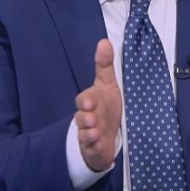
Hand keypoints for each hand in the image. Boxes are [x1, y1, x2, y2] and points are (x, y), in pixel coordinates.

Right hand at [74, 39, 121, 170]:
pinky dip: (95, 147)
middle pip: (82, 118)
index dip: (85, 101)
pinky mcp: (93, 149)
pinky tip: (100, 144)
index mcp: (91, 102)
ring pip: (86, 134)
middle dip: (85, 118)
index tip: (89, 102)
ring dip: (90, 133)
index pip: (84, 100)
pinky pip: (92, 149)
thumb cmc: (106, 107)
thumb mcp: (107, 85)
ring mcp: (89, 134)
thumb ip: (104, 65)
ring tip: (95, 132)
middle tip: (91, 117)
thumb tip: (104, 42)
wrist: (107, 135)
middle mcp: (88, 118)